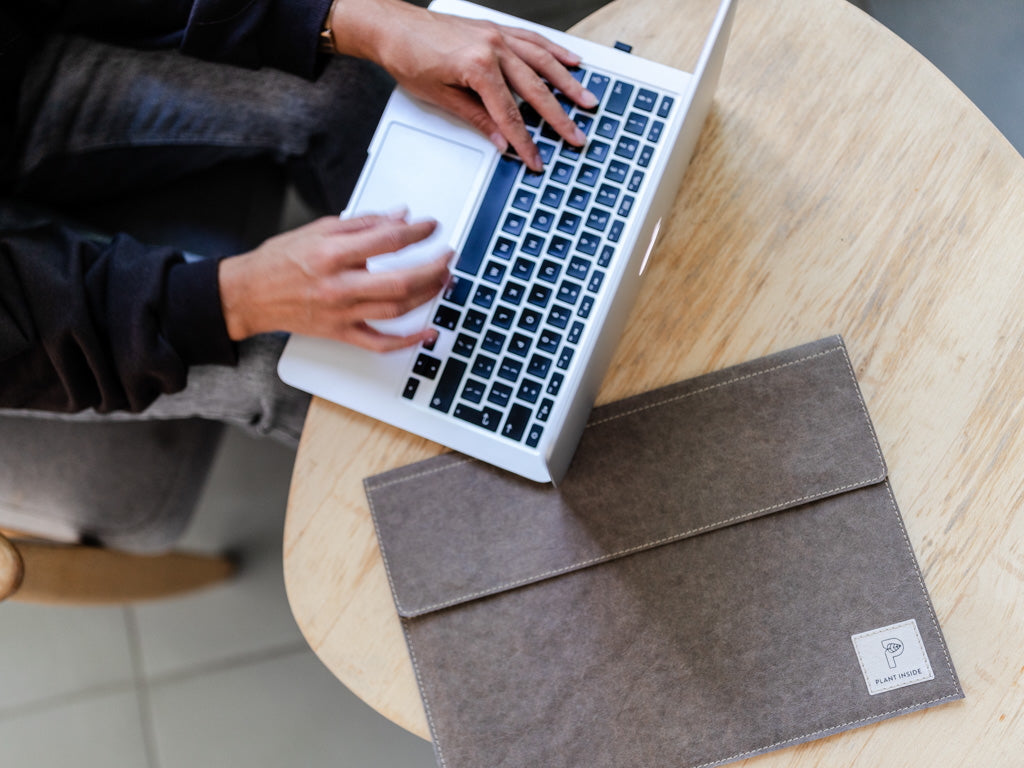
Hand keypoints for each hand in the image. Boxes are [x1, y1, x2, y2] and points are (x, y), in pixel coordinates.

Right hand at [218, 213, 450, 351]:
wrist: (249, 295)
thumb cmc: (280, 261)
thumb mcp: (319, 229)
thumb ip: (362, 224)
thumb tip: (399, 216)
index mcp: (331, 253)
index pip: (387, 241)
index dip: (417, 233)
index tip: (432, 228)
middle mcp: (338, 285)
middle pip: (399, 281)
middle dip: (431, 268)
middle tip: (448, 256)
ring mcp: (341, 313)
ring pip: (396, 310)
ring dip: (427, 295)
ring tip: (443, 281)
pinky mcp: (341, 333)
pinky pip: (380, 343)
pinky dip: (408, 341)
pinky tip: (429, 332)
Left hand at [329, 0, 597, 170]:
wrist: (393, 27)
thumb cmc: (408, 58)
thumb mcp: (441, 98)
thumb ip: (477, 119)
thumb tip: (501, 141)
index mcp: (478, 67)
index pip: (510, 115)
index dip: (525, 141)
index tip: (536, 159)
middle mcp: (493, 48)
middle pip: (534, 91)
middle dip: (558, 118)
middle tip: (576, 136)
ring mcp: (497, 36)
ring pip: (543, 62)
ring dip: (568, 83)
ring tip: (587, 101)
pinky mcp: (496, 29)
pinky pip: (533, 40)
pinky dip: (555, 51)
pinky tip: (571, 62)